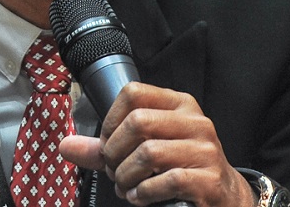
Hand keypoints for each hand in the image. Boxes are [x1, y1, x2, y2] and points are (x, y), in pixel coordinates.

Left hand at [58, 82, 253, 206]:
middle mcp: (194, 120)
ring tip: (125, 187)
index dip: (110, 120)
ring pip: (149, 152)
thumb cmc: (181, 167)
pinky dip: (144, 193)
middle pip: (138, 122)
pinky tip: (140, 197)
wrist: (224, 196)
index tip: (108, 144)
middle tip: (114, 171)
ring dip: (126, 176)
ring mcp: (204, 148)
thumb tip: (65, 146)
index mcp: (179, 104)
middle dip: (115, 153)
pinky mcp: (208, 178)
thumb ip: (106, 147)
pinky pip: (167, 180)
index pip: (134, 93)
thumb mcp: (149, 149)